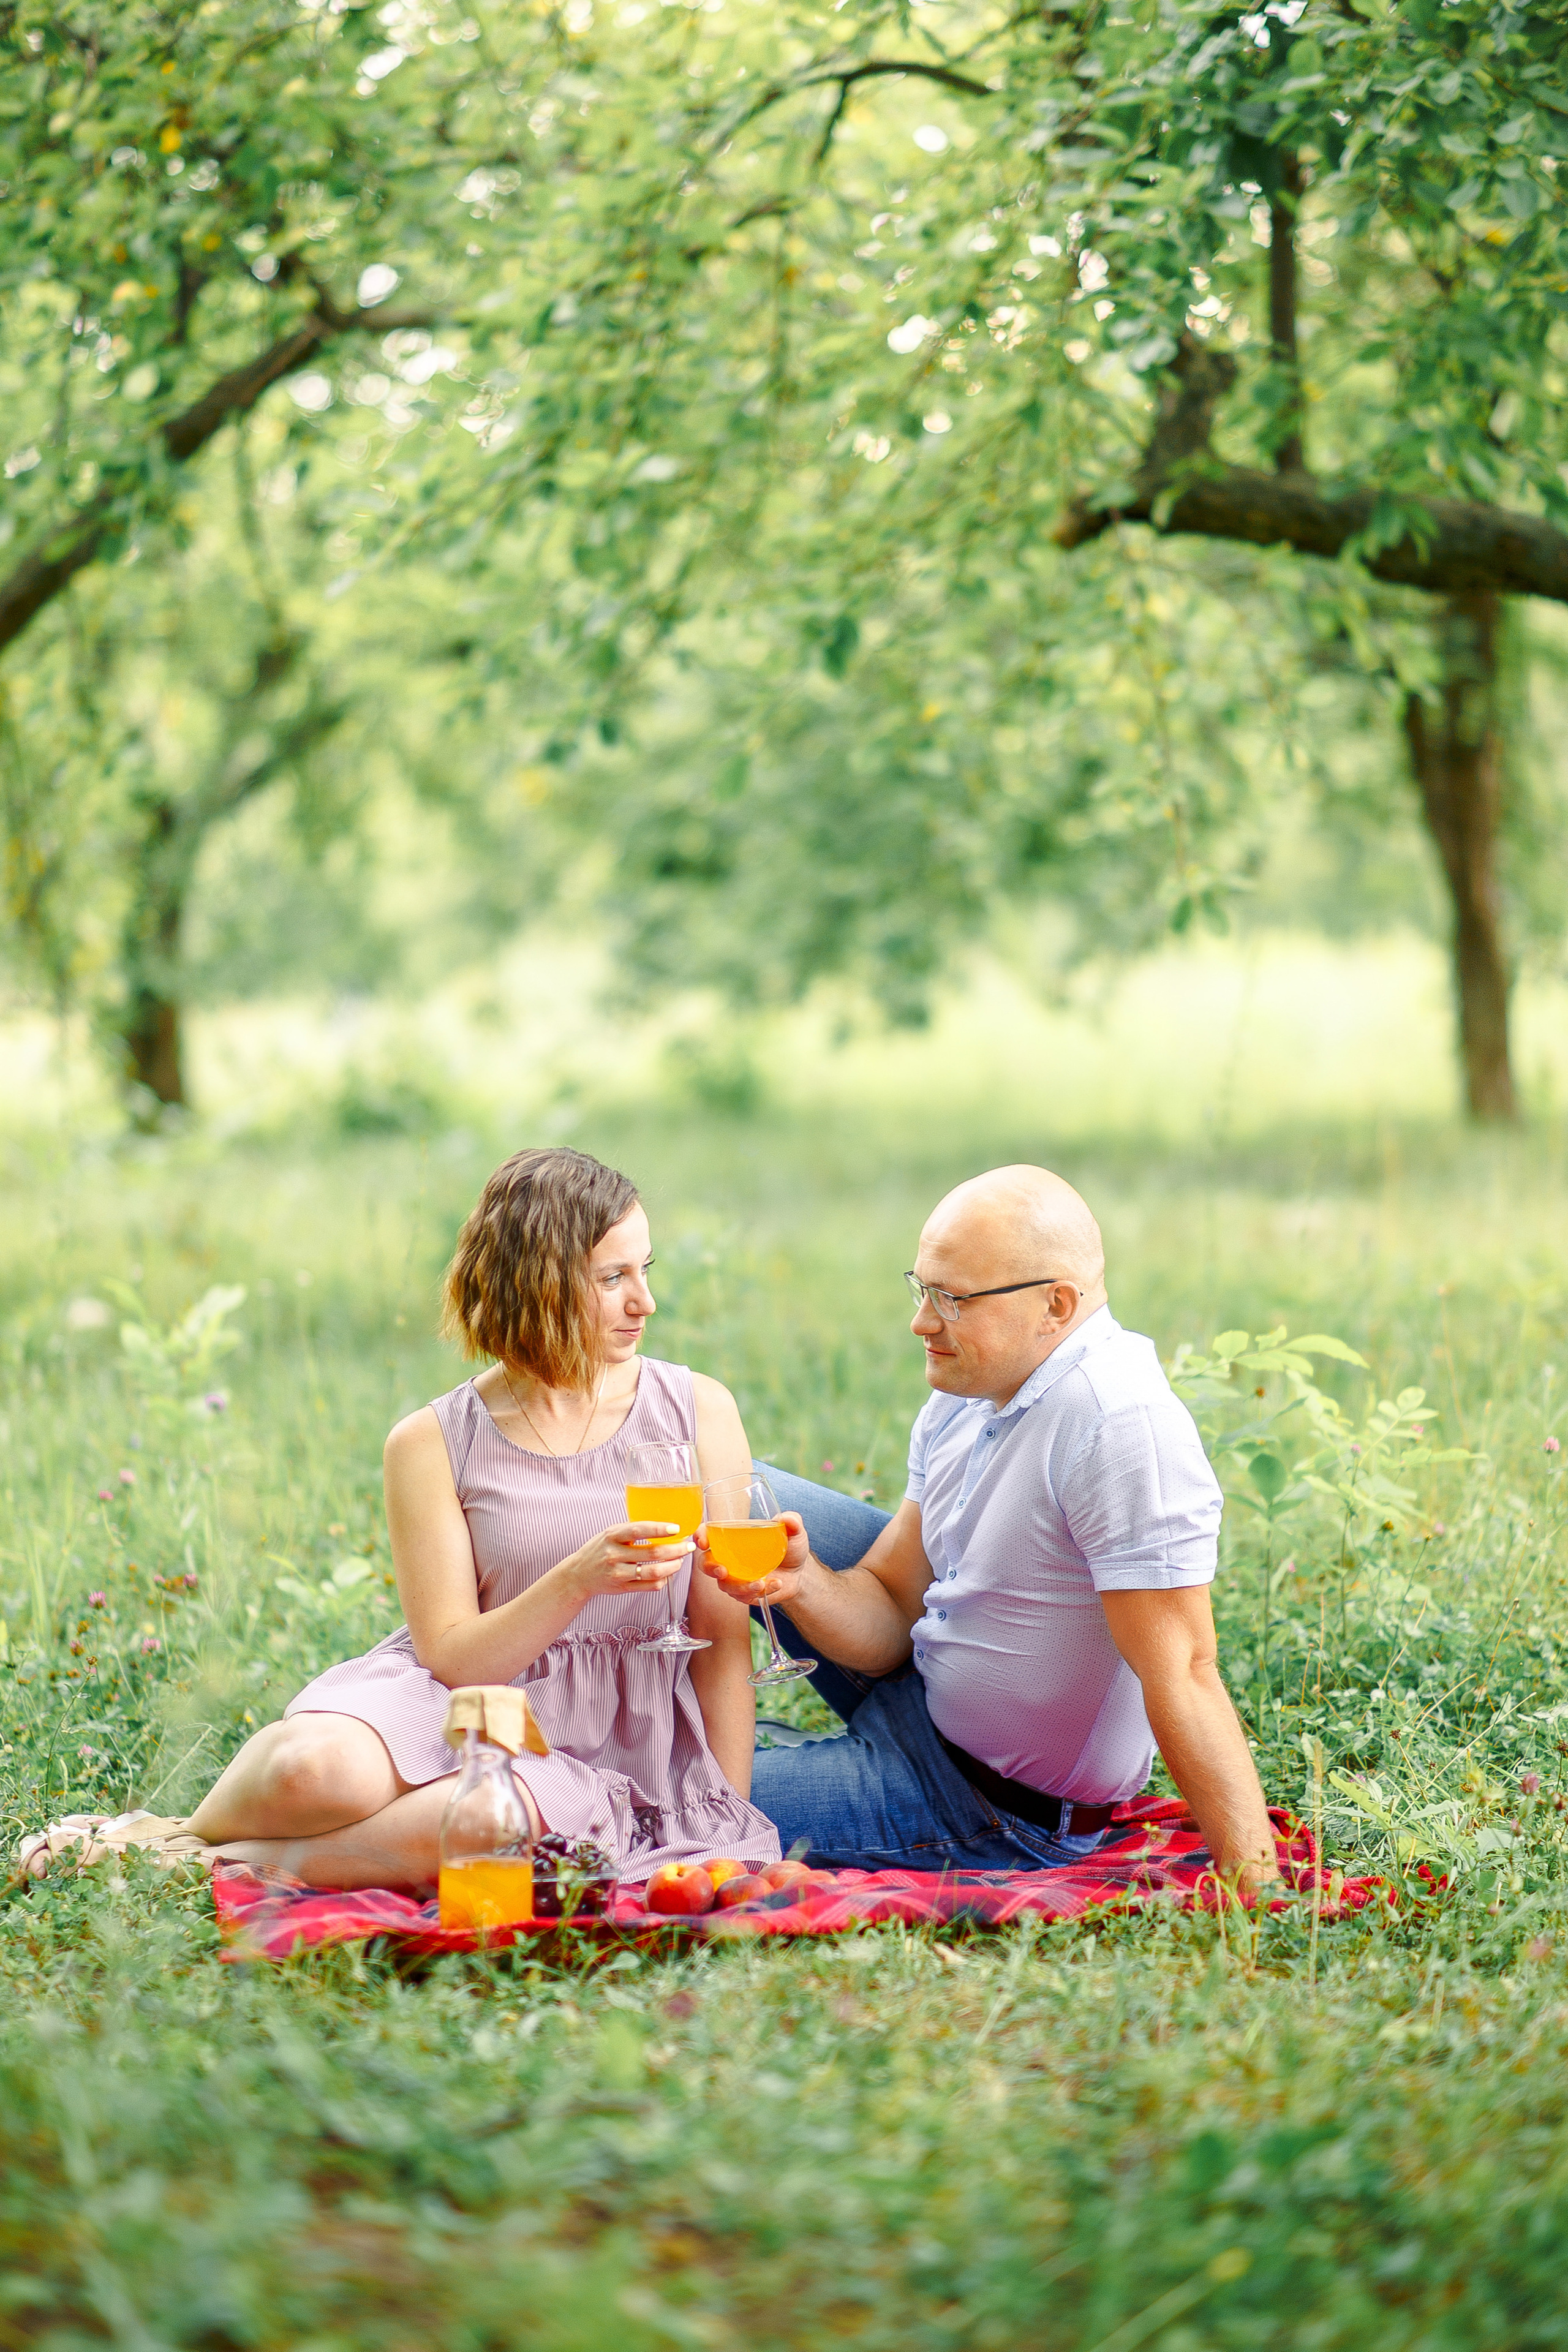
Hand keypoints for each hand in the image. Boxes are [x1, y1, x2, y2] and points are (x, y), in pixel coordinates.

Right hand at [562, 1522, 690, 1605]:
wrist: (579, 1575)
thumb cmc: (599, 1550)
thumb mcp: (610, 1534)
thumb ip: (632, 1530)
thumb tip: (664, 1526)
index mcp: (612, 1536)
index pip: (638, 1530)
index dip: (659, 1529)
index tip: (676, 1528)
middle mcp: (614, 1555)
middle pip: (652, 1553)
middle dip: (675, 1549)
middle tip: (687, 1546)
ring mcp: (618, 1573)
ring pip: (654, 1572)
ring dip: (673, 1566)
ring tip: (680, 1561)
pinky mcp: (623, 1588)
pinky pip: (649, 1586)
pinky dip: (663, 1580)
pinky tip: (667, 1573)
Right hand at [695, 1510, 810, 1606]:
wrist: (799, 1572)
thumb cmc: (789, 1547)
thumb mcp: (794, 1532)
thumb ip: (792, 1522)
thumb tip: (787, 1518)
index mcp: (733, 1539)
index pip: (708, 1535)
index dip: (700, 1536)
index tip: (703, 1541)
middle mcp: (729, 1558)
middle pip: (706, 1564)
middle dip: (711, 1568)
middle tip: (723, 1570)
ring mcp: (735, 1578)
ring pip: (725, 1585)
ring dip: (740, 1586)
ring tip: (760, 1583)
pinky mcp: (744, 1593)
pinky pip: (744, 1596)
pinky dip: (758, 1592)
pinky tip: (775, 1584)